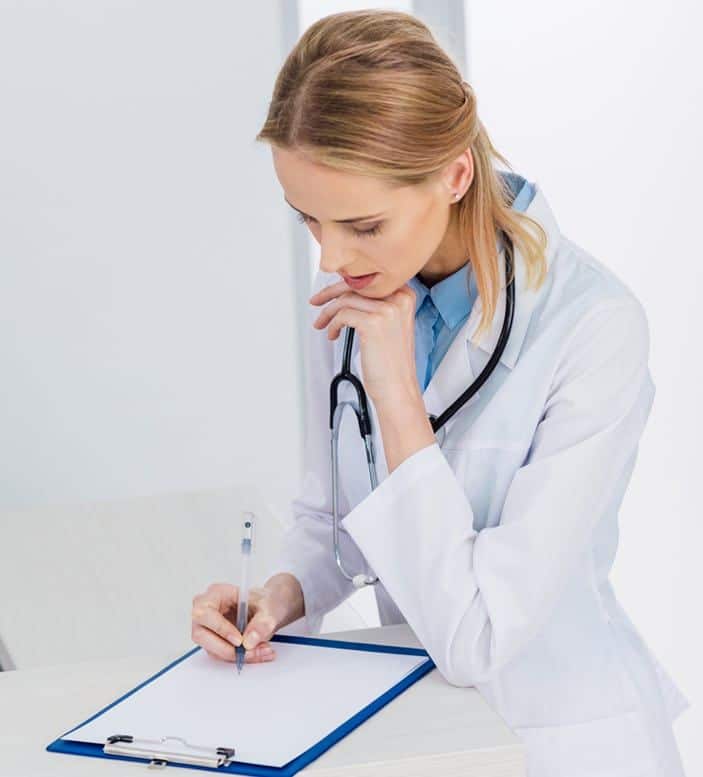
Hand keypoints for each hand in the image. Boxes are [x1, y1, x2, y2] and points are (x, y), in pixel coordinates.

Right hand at [191, 582, 281, 663]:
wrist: (269, 609)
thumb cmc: (264, 601)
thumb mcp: (269, 607)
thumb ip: (261, 622)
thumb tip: (250, 641)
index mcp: (215, 593)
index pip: (206, 612)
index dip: (220, 628)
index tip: (239, 640)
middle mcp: (206, 610)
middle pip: (202, 635)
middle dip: (228, 649)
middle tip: (251, 652)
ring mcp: (208, 628)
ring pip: (212, 650)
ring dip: (237, 656)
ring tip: (261, 651)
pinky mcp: (214, 642)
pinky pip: (221, 655)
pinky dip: (239, 658)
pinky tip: (257, 653)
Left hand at [310, 279, 419, 405]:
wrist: (397, 387)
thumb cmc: (391, 363)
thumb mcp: (390, 325)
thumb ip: (376, 305)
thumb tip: (348, 293)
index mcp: (405, 295)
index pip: (368, 280)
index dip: (345, 285)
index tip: (330, 292)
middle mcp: (399, 298)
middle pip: (355, 285)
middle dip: (329, 294)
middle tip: (316, 302)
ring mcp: (387, 310)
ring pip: (345, 299)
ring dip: (328, 313)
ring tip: (323, 325)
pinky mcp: (373, 323)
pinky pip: (342, 315)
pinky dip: (332, 325)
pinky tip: (333, 335)